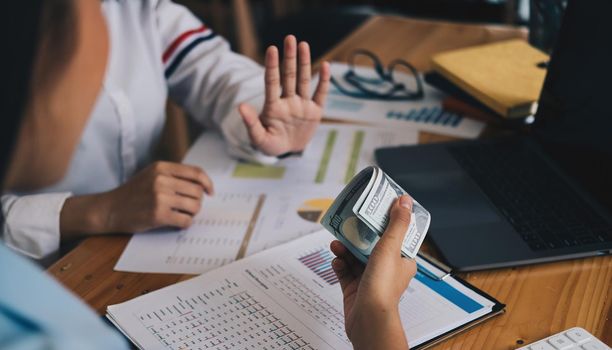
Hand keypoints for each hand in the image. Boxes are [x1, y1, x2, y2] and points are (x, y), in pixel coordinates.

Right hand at [60, 161, 212, 236]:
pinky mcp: (158, 215)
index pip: (196, 173)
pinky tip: (177, 223)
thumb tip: (202, 184)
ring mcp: (160, 197)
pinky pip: (185, 221)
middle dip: (197, 202)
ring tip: (182, 214)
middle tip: (188, 207)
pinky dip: (185, 224)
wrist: (109, 209)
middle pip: (197, 191)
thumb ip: (173, 176)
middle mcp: (161, 180)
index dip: (207, 183)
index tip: (210, 192)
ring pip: (194, 206)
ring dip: (192, 213)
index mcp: (162, 167)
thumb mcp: (151, 175)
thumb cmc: (133, 193)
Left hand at [239, 35, 330, 155]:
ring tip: (303, 44)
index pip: (272, 82)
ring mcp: (302, 105)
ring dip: (304, 63)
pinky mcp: (315, 111)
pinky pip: (320, 94)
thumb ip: (251, 123)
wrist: (287, 152)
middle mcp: (288, 101)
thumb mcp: (258, 138)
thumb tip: (241, 107)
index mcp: (273, 106)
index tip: (272, 49)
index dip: (272, 66)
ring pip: (303, 80)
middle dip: (289, 57)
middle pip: (289, 76)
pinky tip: (325, 65)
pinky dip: (324, 80)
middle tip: (290, 38)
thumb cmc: (269, 145)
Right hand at [330, 195, 415, 349]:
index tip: (374, 209)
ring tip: (337, 244)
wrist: (367, 319)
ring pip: (355, 257)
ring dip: (345, 249)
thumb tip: (405, 201)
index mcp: (402, 260)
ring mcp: (370, 279)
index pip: (397, 235)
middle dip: (358, 235)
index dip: (386, 221)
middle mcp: (388, 270)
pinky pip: (345, 271)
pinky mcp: (355, 288)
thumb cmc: (383, 287)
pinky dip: (340, 265)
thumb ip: (397, 223)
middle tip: (348, 224)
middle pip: (372, 245)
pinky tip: (336, 262)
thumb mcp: (391, 247)